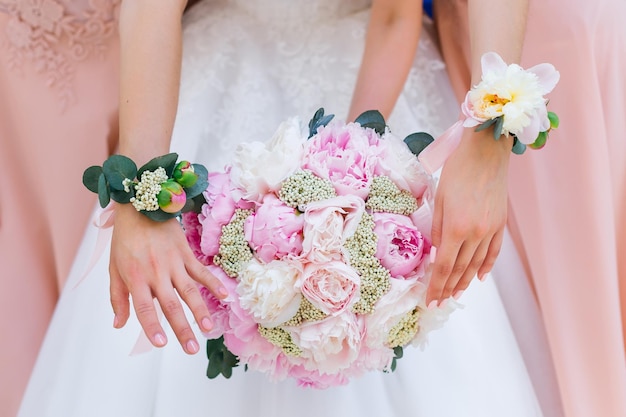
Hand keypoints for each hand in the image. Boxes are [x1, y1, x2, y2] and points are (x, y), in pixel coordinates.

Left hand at [109, 204, 227, 353]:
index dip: (152, 326)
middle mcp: (156, 272)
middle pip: (171, 305)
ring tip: (209, 329)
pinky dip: (213, 283)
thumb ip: (117, 298)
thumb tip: (119, 325)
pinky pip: (201, 271)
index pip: (144, 307)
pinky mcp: (185, 253)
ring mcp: (173, 262)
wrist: (140, 208)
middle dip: (182, 328)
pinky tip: (225, 296)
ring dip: (200, 310)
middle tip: (192, 349)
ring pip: (189, 291)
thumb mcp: (114, 269)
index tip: (160, 343)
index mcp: (135, 277)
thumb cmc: (125, 241)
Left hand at [426, 128, 510, 305]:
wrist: (486, 151)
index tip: (430, 301)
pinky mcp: (501, 224)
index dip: (436, 286)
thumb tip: (435, 256)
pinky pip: (494, 252)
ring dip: (465, 282)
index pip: (443, 267)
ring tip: (456, 294)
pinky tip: (480, 278)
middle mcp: (476, 233)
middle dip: (448, 289)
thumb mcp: (439, 200)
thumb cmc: (457, 171)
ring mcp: (491, 230)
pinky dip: (486, 266)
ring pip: (477, 265)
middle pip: (460, 270)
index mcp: (456, 228)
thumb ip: (437, 231)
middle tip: (440, 302)